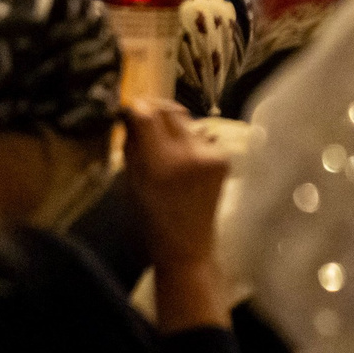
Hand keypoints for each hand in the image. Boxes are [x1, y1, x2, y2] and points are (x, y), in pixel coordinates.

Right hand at [122, 100, 230, 271]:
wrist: (187, 245)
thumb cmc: (151, 218)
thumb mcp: (131, 182)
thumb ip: (132, 145)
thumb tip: (132, 113)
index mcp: (162, 163)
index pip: (148, 115)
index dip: (137, 107)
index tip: (129, 109)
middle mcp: (191, 153)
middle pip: (170, 110)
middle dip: (154, 110)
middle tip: (142, 118)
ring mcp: (212, 154)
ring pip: (186, 121)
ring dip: (171, 125)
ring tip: (160, 142)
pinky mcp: (224, 157)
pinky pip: (200, 136)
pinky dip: (187, 139)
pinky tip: (180, 155)